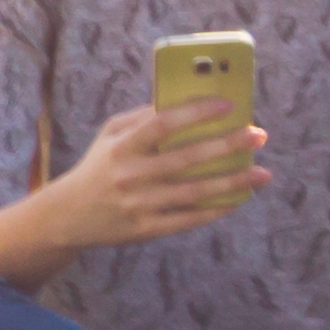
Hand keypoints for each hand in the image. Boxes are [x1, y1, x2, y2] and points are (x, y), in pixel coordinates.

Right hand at [2, 97, 266, 265]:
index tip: (229, 105)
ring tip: (263, 173)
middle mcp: (130, 176)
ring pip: (193, 192)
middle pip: (186, 159)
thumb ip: (144, 117)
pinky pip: (187, 219)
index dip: (196, 113)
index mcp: (121, 147)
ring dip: (232, 182)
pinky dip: (216, 209)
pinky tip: (239, 199)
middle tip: (259, 135)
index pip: (162, 124)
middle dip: (227, 146)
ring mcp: (138, 204)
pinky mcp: (145, 228)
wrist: (66, 215)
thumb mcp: (110, 136)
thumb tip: (187, 101)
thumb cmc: (99, 166)